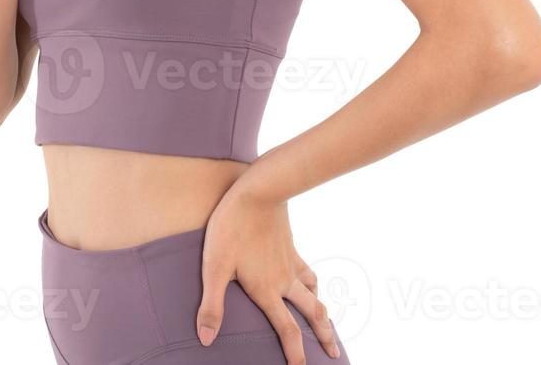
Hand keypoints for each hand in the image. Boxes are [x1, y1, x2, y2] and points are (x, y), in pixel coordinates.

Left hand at [196, 180, 342, 362]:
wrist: (257, 191)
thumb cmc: (230, 228)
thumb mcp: (213, 268)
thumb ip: (211, 306)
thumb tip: (206, 340)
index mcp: (267, 291)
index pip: (287, 330)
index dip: (296, 354)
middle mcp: (284, 281)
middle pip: (311, 314)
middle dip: (324, 336)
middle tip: (334, 355)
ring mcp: (290, 263)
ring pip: (314, 292)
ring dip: (322, 310)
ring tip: (326, 322)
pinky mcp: (290, 246)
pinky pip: (308, 270)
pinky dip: (314, 283)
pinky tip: (312, 282)